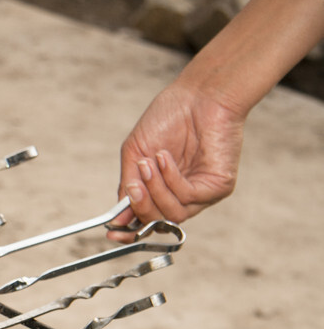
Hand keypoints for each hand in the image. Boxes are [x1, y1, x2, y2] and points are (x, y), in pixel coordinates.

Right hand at [107, 82, 245, 241]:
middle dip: (141, 206)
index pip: (145, 221)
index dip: (128, 231)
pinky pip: (188, 197)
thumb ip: (128, 185)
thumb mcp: (136, 154)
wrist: (199, 95)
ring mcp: (201, 194)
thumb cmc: (168, 117)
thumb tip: (118, 216)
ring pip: (172, 214)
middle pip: (157, 222)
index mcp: (162, 190)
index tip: (110, 233)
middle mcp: (182, 196)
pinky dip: (171, 179)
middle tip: (134, 184)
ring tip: (149, 163)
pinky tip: (165, 158)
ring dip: (156, 190)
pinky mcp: (218, 187)